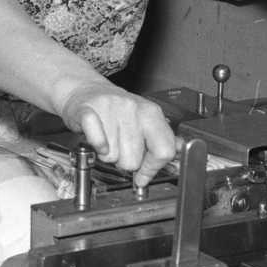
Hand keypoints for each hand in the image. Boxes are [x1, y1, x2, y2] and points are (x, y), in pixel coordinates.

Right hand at [58, 81, 176, 187]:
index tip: (143, 175)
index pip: (164, 150)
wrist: (86, 90)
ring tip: (106, 138)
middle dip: (124, 160)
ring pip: (112, 156)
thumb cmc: (116, 110)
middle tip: (119, 146)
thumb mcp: (144, 119)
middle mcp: (133, 108)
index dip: (153, 168)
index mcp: (151, 112)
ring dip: (107, 153)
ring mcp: (111, 108)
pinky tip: (98, 141)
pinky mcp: (88, 111)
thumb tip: (181, 150)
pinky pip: (98, 141)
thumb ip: (162, 138)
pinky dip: (97, 146)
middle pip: (134, 160)